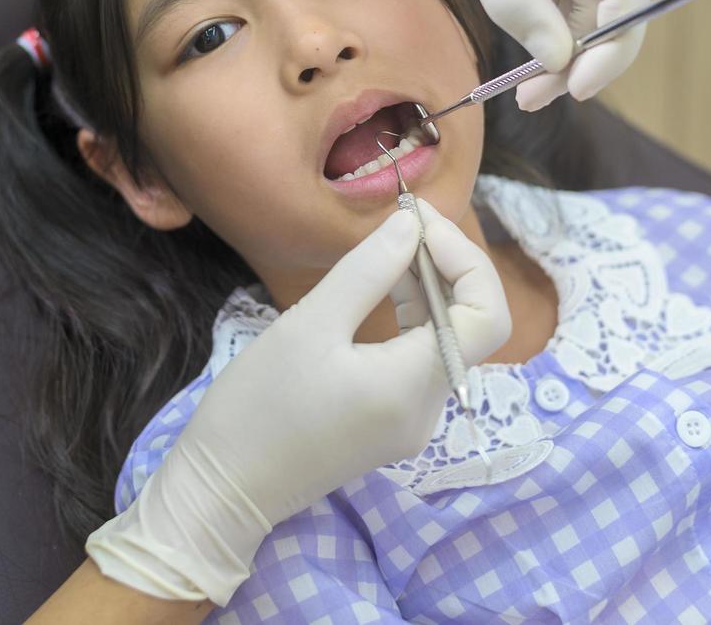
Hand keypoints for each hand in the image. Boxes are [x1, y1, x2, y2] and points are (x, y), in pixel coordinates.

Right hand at [86, 206, 509, 604]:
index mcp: (414, 385)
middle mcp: (429, 408)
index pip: (487, 317)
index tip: (420, 222)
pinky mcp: (391, 425)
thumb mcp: (309, 325)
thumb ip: (367, 271)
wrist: (223, 489)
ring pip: (447, 342)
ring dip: (430, 290)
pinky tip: (382, 291)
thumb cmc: (258, 405)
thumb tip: (411, 225)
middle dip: (448, 267)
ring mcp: (412, 422)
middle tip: (403, 224)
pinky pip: (421, 362)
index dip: (467, 259)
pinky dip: (412, 319)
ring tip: (389, 248)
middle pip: (471, 327)